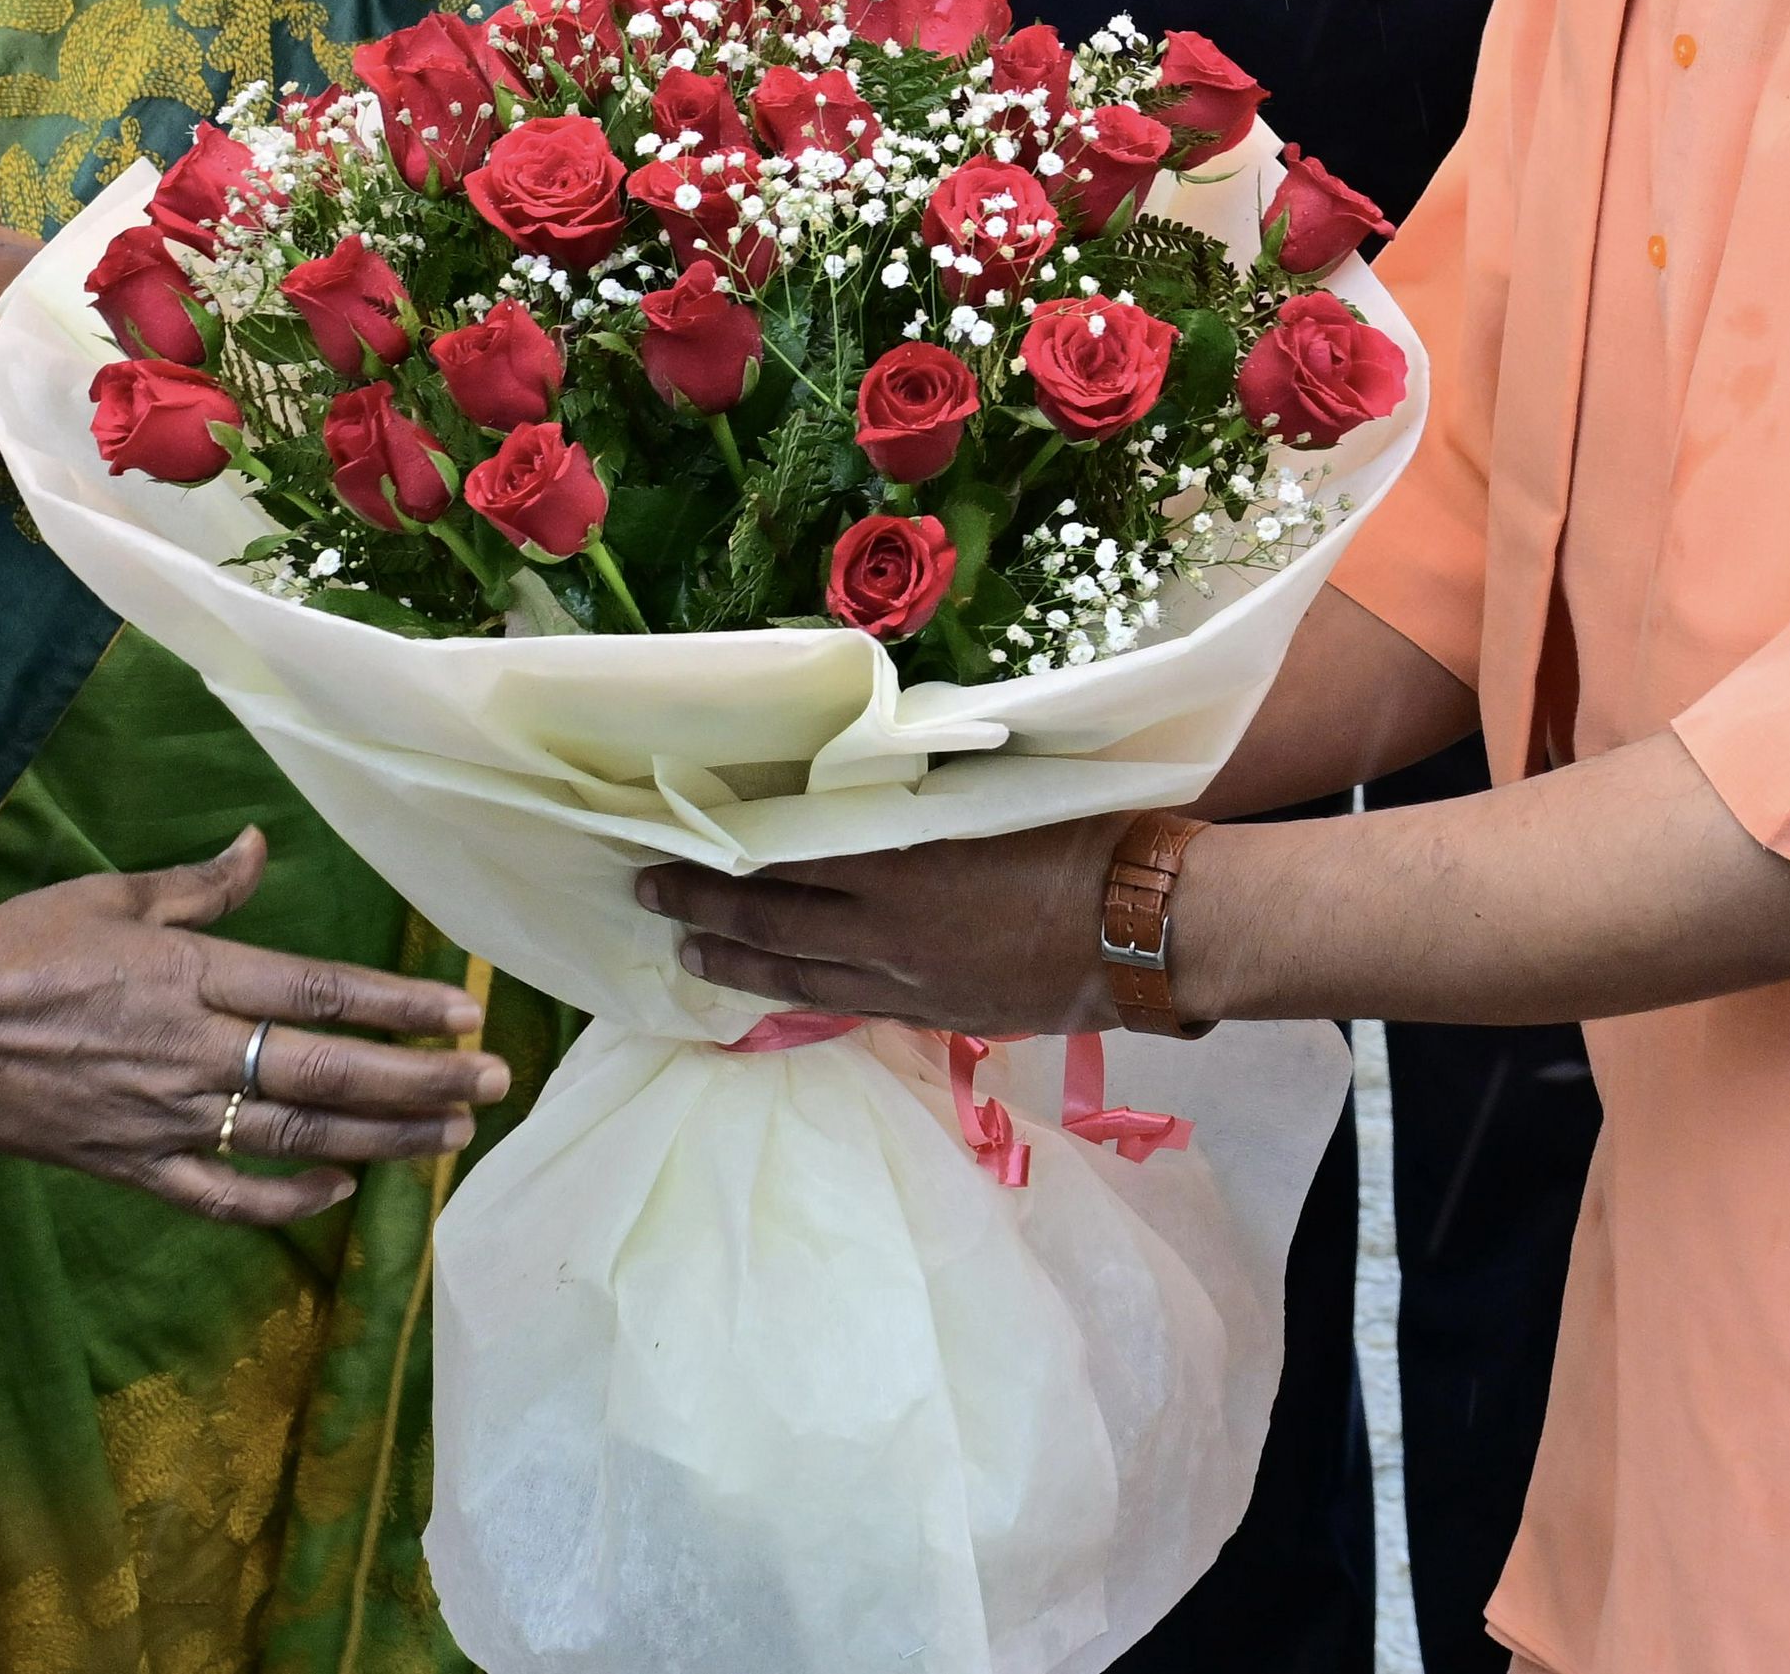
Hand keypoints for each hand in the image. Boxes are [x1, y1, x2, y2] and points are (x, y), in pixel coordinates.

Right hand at [0, 828, 509, 1225]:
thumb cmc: (16, 947)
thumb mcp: (111, 894)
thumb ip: (201, 886)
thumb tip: (260, 844)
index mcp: (194, 973)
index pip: (325, 993)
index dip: (404, 1005)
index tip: (468, 1013)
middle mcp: (196, 1048)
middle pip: (333, 1069)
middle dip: (423, 1080)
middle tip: (492, 1083)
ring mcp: (168, 1116)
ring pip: (299, 1134)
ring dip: (383, 1137)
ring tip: (449, 1136)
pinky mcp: (134, 1166)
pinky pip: (226, 1195)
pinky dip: (288, 1198)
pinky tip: (340, 1188)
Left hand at [636, 817, 1136, 1039]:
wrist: (1144, 926)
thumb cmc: (1080, 835)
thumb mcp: (991, 791)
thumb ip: (920, 793)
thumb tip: (868, 773)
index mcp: (900, 860)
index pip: (785, 856)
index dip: (723, 852)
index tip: (671, 837)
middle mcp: (890, 928)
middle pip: (774, 920)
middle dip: (703, 909)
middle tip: (645, 895)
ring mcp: (910, 980)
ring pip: (800, 975)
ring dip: (736, 963)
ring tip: (685, 955)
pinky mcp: (938, 1015)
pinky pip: (850, 1005)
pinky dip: (800, 998)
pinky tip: (775, 995)